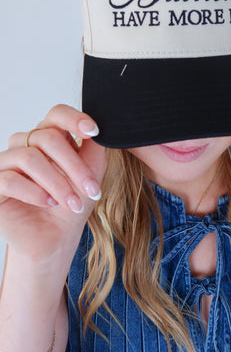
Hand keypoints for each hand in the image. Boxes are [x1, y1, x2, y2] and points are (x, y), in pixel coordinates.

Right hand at [0, 104, 106, 262]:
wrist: (56, 238)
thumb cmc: (72, 203)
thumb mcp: (91, 172)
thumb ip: (94, 147)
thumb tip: (100, 125)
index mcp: (48, 137)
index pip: (56, 114)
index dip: (74, 119)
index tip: (93, 132)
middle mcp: (24, 144)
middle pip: (47, 138)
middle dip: (74, 166)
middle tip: (92, 190)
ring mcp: (6, 162)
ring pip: (30, 157)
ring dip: (58, 183)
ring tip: (73, 203)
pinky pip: (10, 178)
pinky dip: (35, 192)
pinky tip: (49, 203)